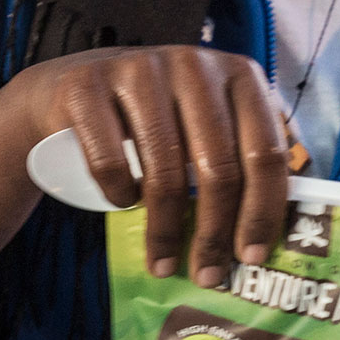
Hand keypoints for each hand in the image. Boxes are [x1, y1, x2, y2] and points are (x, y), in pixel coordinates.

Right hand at [16, 45, 288, 288]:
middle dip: (215, 233)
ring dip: (166, 230)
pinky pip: (111, 162)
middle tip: (207, 274)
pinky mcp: (88, 85)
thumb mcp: (207, 123)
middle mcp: (194, 64)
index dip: (263, 211)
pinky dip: (120, 194)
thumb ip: (241, 160)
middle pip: (219, 168)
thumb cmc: (157, 117)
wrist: (72, 87)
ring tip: (162, 262)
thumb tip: (266, 240)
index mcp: (239, 74)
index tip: (252, 257)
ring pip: (166, 171)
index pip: (267, 153)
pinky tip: (123, 204)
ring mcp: (139, 69)